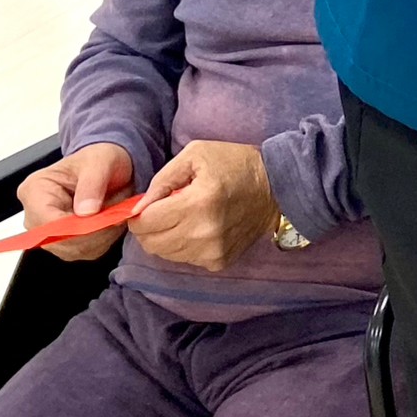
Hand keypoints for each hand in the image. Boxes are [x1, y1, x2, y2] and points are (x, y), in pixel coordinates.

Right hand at [15, 142, 133, 261]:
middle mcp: (35, 214)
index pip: (47, 223)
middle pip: (58, 241)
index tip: (103, 219)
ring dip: (100, 237)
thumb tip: (86, 212)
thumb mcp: (101, 161)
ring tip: (113, 214)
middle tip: (115, 215)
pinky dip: (102, 240)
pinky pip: (84, 252)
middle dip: (92, 233)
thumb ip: (92, 184)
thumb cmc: (100, 159)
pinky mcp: (64, 242)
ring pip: (72, 250)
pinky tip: (110, 222)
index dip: (76, 227)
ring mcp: (48, 232)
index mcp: (35, 190)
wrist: (110, 165)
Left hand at [130, 141, 280, 271]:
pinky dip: (184, 246)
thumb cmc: (235, 163)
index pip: (146, 223)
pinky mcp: (219, 262)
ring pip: (166, 254)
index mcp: (197, 203)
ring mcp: (212, 251)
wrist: (278, 186)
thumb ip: (162, 179)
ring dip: (166, 237)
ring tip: (182, 218)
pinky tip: (199, 228)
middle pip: (151, 244)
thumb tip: (138, 208)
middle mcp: (203, 233)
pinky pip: (186, 259)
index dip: (138, 214)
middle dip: (148, 228)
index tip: (145, 206)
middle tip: (161, 211)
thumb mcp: (196, 155)